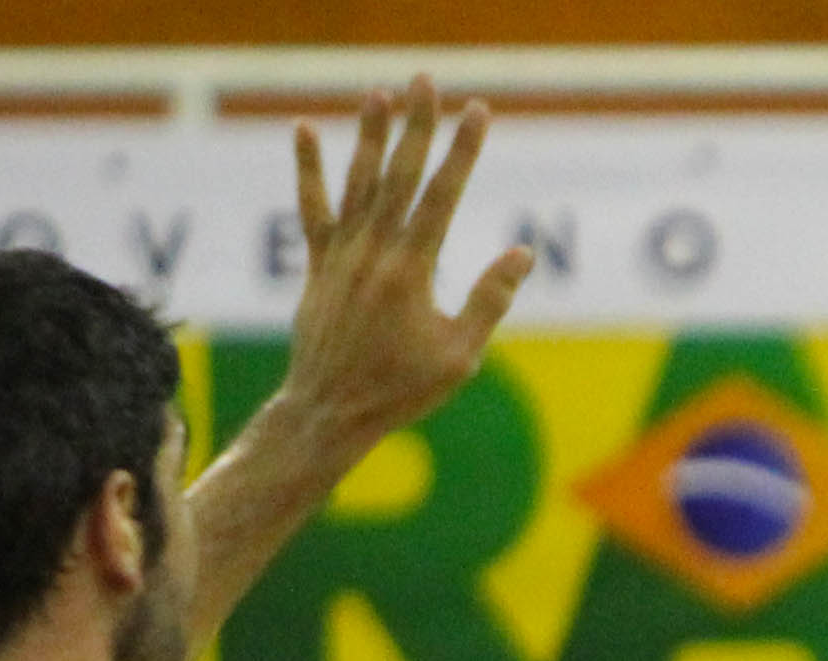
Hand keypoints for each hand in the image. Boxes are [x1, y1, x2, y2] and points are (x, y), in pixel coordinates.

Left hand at [276, 80, 538, 459]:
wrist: (330, 411)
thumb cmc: (402, 390)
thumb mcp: (460, 355)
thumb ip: (490, 300)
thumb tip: (523, 254)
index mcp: (412, 271)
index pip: (442, 196)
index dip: (462, 151)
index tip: (477, 111)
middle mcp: (373, 253)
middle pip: (399, 175)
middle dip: (416, 125)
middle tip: (427, 81)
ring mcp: (341, 255)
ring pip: (357, 183)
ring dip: (370, 135)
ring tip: (379, 92)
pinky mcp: (318, 264)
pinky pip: (313, 208)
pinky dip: (309, 169)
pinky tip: (305, 129)